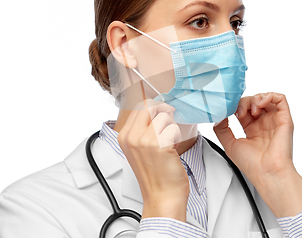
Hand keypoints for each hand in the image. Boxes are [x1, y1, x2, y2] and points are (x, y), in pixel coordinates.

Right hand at [117, 99, 188, 220]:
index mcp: (124, 136)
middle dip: (164, 111)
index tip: (163, 117)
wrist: (162, 197)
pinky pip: (173, 128)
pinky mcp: (159, 145)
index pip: (140, 107)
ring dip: (172, 126)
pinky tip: (173, 149)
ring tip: (170, 142)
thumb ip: (142, 130)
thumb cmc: (155, 175)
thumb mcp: (140, 150)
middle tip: (170, 125)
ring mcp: (144, 141)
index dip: (155, 109)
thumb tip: (157, 108)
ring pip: (164, 115)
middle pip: (150, 106)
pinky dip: (177, 137)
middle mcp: (131, 137)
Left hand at [213, 92, 301, 216]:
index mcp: (252, 130)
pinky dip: (269, 96)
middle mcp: (264, 124)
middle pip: (253, 102)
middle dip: (244, 102)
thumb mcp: (230, 144)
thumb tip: (219, 115)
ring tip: (251, 110)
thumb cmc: (252, 164)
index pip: (244, 109)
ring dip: (255, 98)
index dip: (235, 106)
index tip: (229, 111)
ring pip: (266, 98)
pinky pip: (280, 99)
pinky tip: (261, 104)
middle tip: (239, 112)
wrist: (267, 172)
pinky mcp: (284, 119)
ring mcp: (274, 121)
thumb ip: (222, 129)